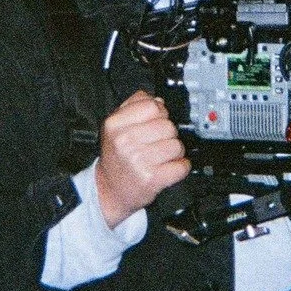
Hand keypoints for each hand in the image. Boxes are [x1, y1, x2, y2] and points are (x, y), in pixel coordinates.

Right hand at [92, 91, 189, 227]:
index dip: (160, 113)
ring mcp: (138, 161)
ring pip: (177, 145)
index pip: (153, 106)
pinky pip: (181, 166)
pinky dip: (180, 167)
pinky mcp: (151, 179)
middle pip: (168, 126)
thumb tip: (158, 100)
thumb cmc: (116, 157)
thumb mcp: (115, 126)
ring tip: (161, 157)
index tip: (156, 121)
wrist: (109, 189)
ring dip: (175, 152)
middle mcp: (124, 141)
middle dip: (168, 134)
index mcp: (115, 124)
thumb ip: (134, 106)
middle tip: (158, 143)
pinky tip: (167, 168)